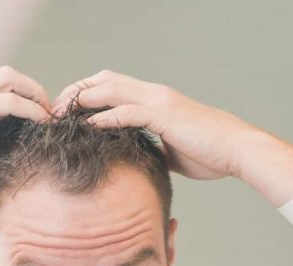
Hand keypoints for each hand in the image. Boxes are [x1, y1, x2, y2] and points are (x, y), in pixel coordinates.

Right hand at [0, 65, 50, 183]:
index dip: (23, 93)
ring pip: (11, 79)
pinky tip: (43, 124)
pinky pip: (10, 102)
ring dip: (36, 96)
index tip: (40, 115)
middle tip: (49, 114)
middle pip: (7, 74)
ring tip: (49, 118)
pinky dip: (32, 110)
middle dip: (34, 89)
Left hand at [52, 70, 292, 205]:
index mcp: (156, 100)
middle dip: (76, 91)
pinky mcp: (163, 115)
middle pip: (104, 80)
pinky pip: (126, 112)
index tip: (68, 111)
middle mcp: (154, 94)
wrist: (237, 150)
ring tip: (61, 115)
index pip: (113, 85)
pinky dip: (104, 117)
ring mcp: (158, 102)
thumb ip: (155, 148)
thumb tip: (141, 159)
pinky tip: (86, 127)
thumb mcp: (175, 151)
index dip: (88, 94)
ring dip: (82, 101)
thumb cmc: (212, 154)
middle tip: (55, 109)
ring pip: (110, 89)